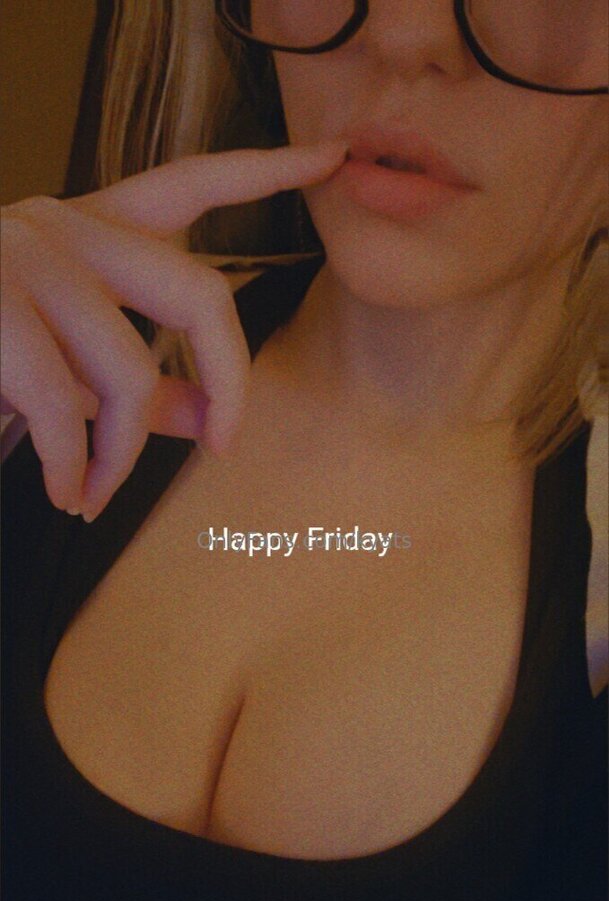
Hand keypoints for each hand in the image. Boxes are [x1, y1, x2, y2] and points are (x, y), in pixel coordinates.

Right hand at [0, 141, 346, 520]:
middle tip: (226, 446)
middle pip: (199, 293)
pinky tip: (69, 493)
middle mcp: (66, 225)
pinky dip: (73, 466)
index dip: (267, 170)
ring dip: (120, 454)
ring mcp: (24, 256)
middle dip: (229, 380)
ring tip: (96, 493)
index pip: (194, 184)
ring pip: (126, 369)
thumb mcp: (71, 366)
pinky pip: (59, 404)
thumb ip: (145, 381)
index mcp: (94, 229)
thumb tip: (209, 413)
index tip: (334, 157)